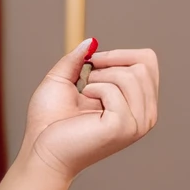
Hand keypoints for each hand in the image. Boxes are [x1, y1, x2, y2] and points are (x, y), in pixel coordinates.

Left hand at [20, 37, 159, 180]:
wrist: (40, 148)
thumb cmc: (49, 122)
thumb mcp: (63, 79)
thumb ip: (78, 58)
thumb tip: (91, 41)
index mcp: (138, 104)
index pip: (148, 62)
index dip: (120, 54)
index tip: (93, 62)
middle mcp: (144, 115)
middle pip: (144, 65)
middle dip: (111, 62)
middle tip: (87, 79)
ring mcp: (137, 124)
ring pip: (132, 75)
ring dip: (100, 77)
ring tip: (85, 95)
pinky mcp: (123, 127)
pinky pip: (114, 90)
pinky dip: (94, 89)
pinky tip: (85, 106)